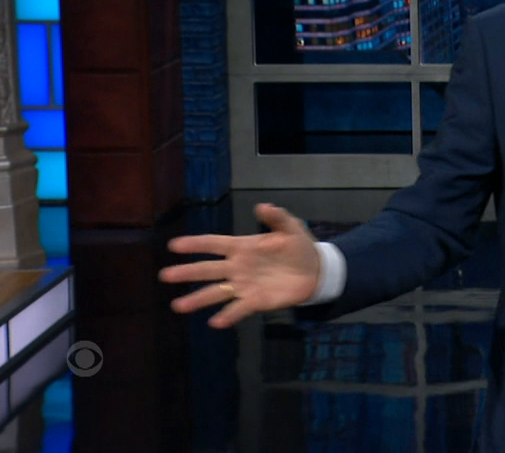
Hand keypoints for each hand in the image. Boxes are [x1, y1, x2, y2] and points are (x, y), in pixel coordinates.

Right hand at [159, 204, 322, 327]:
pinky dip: (227, 316)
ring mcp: (244, 285)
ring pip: (216, 292)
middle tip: (165, 275)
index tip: (174, 245)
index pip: (214, 244)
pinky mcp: (255, 301)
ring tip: (178, 306)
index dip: (196, 244)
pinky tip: (215, 322)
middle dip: (187, 272)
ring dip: (198, 299)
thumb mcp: (290, 228)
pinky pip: (238, 309)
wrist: (315, 271)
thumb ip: (276, 217)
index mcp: (242, 247)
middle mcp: (237, 267)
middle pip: (208, 270)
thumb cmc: (299, 247)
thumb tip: (262, 206)